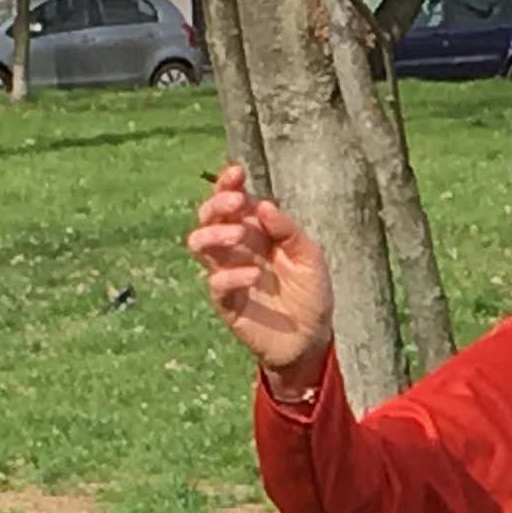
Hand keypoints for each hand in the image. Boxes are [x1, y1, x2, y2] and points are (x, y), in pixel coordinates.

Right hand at [184, 161, 334, 372]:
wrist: (312, 339)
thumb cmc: (311, 294)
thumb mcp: (310, 257)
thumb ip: (289, 232)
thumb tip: (263, 205)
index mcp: (256, 232)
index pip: (232, 202)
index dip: (227, 184)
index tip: (237, 173)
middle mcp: (236, 249)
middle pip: (208, 217)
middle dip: (217, 204)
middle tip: (237, 203)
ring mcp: (228, 273)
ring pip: (199, 245)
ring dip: (214, 233)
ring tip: (240, 235)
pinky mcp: (227, 303)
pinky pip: (215, 284)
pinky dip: (231, 275)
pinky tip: (254, 275)